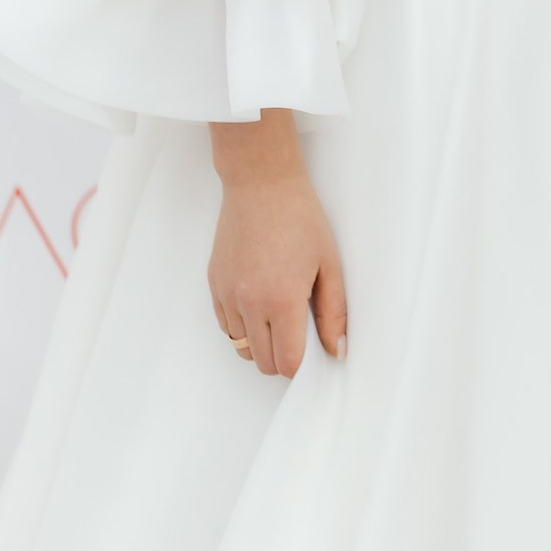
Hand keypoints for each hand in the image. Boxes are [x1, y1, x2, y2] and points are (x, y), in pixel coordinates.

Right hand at [208, 112, 347, 376]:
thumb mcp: (329, 265)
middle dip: (281, 357)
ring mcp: (226, 294)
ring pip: (240, 346)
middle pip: (262, 361)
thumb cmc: (300, 218)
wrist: (260, 184)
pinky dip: (242, 325)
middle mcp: (249, 302)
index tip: (310, 351)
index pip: (286, 363)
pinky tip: (259, 301)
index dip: (300, 365)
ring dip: (260, 341)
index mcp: (282, 300)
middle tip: (298, 332)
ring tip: (278, 314)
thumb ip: (334, 313)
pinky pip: (225, 325)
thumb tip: (337, 351)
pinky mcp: (213, 284)